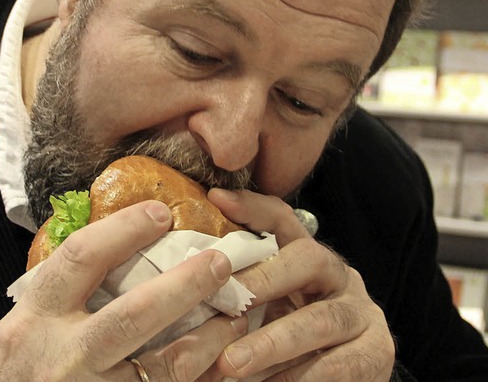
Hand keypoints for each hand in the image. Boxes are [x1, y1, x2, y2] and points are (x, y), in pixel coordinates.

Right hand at [0, 201, 247, 380]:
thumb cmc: (12, 371)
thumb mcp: (18, 326)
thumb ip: (56, 292)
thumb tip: (111, 244)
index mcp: (35, 319)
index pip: (81, 259)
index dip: (124, 229)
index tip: (160, 212)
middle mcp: (63, 356)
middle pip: (132, 316)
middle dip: (183, 286)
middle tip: (219, 261)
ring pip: (164, 365)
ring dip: (209, 337)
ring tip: (236, 313)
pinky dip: (202, 374)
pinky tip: (222, 357)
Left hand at [207, 189, 394, 380]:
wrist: (343, 375)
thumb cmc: (291, 335)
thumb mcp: (267, 305)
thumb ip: (240, 287)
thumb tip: (189, 269)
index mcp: (308, 257)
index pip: (284, 220)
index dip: (252, 208)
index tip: (216, 200)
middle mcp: (339, 275)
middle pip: (307, 260)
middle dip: (263, 281)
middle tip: (226, 306)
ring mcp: (362, 313)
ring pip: (321, 320)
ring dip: (274, 343)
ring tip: (233, 363)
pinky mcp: (377, 352)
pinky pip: (341, 365)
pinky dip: (301, 377)